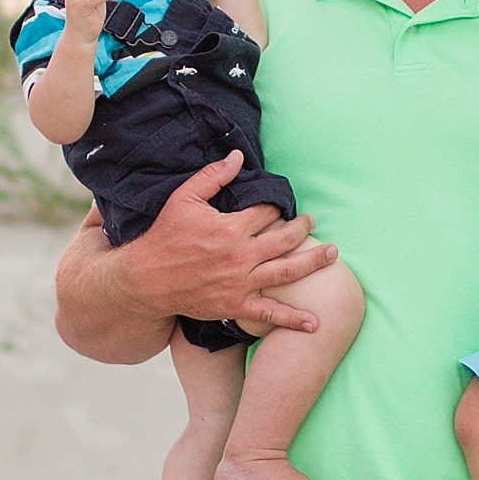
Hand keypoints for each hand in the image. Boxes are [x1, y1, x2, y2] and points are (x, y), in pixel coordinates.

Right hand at [122, 152, 336, 332]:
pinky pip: (270, 313)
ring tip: (332, 255)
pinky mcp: (236, 306)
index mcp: (230, 228)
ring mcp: (241, 283)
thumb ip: (213, 176)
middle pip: (285, 239)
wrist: (146, 281)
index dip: (275, 206)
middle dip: (303, 228)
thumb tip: (239, 156)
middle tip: (312, 222)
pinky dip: (293, 319)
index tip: (278, 206)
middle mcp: (241, 256)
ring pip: (287, 272)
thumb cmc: (164, 238)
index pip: (267, 212)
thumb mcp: (183, 199)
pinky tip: (314, 323)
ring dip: (313, 262)